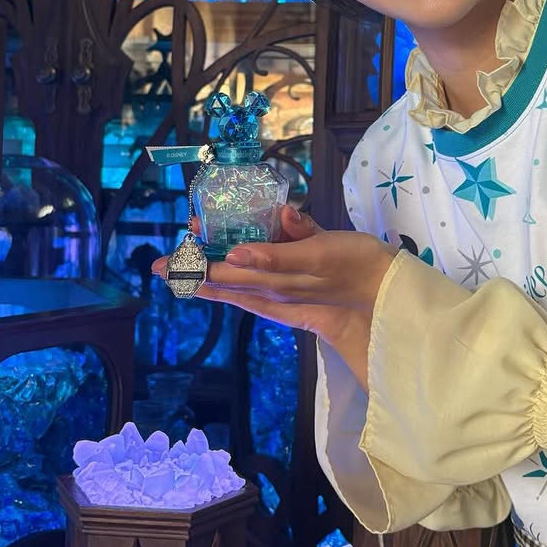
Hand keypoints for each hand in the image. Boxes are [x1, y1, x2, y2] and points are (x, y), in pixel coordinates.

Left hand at [151, 206, 397, 382]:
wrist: (388, 293)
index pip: (224, 271)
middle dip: (193, 272)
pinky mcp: (295, 297)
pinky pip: (256, 294)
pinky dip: (235, 290)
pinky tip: (228, 289)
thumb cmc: (357, 265)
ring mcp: (283, 294)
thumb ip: (281, 250)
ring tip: (181, 273)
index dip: (194, 266)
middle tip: (159, 266)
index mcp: (274, 276)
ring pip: (236, 287)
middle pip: (224, 280)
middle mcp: (272, 288)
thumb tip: (238, 252)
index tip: (165, 263)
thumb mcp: (322, 249)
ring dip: (208, 279)